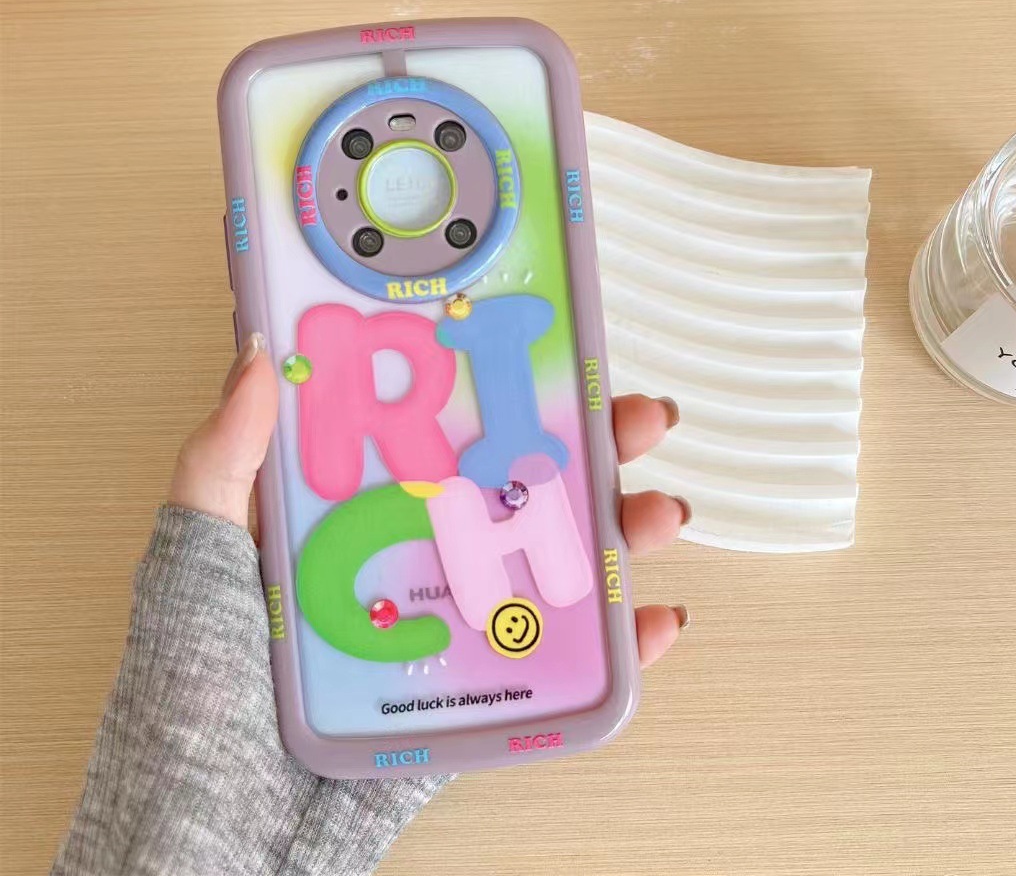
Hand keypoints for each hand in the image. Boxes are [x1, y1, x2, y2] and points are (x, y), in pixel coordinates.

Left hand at [170, 334, 688, 666]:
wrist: (219, 823)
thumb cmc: (198, 685)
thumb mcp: (203, 550)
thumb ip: (225, 456)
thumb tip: (257, 352)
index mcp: (364, 511)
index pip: (448, 435)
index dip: (507, 392)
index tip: (552, 357)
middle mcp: (421, 557)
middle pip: (522, 490)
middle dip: (593, 448)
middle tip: (636, 420)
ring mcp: (457, 623)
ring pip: (558, 565)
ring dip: (623, 534)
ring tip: (658, 513)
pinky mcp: (478, 691)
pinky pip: (562, 666)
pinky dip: (623, 647)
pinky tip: (656, 621)